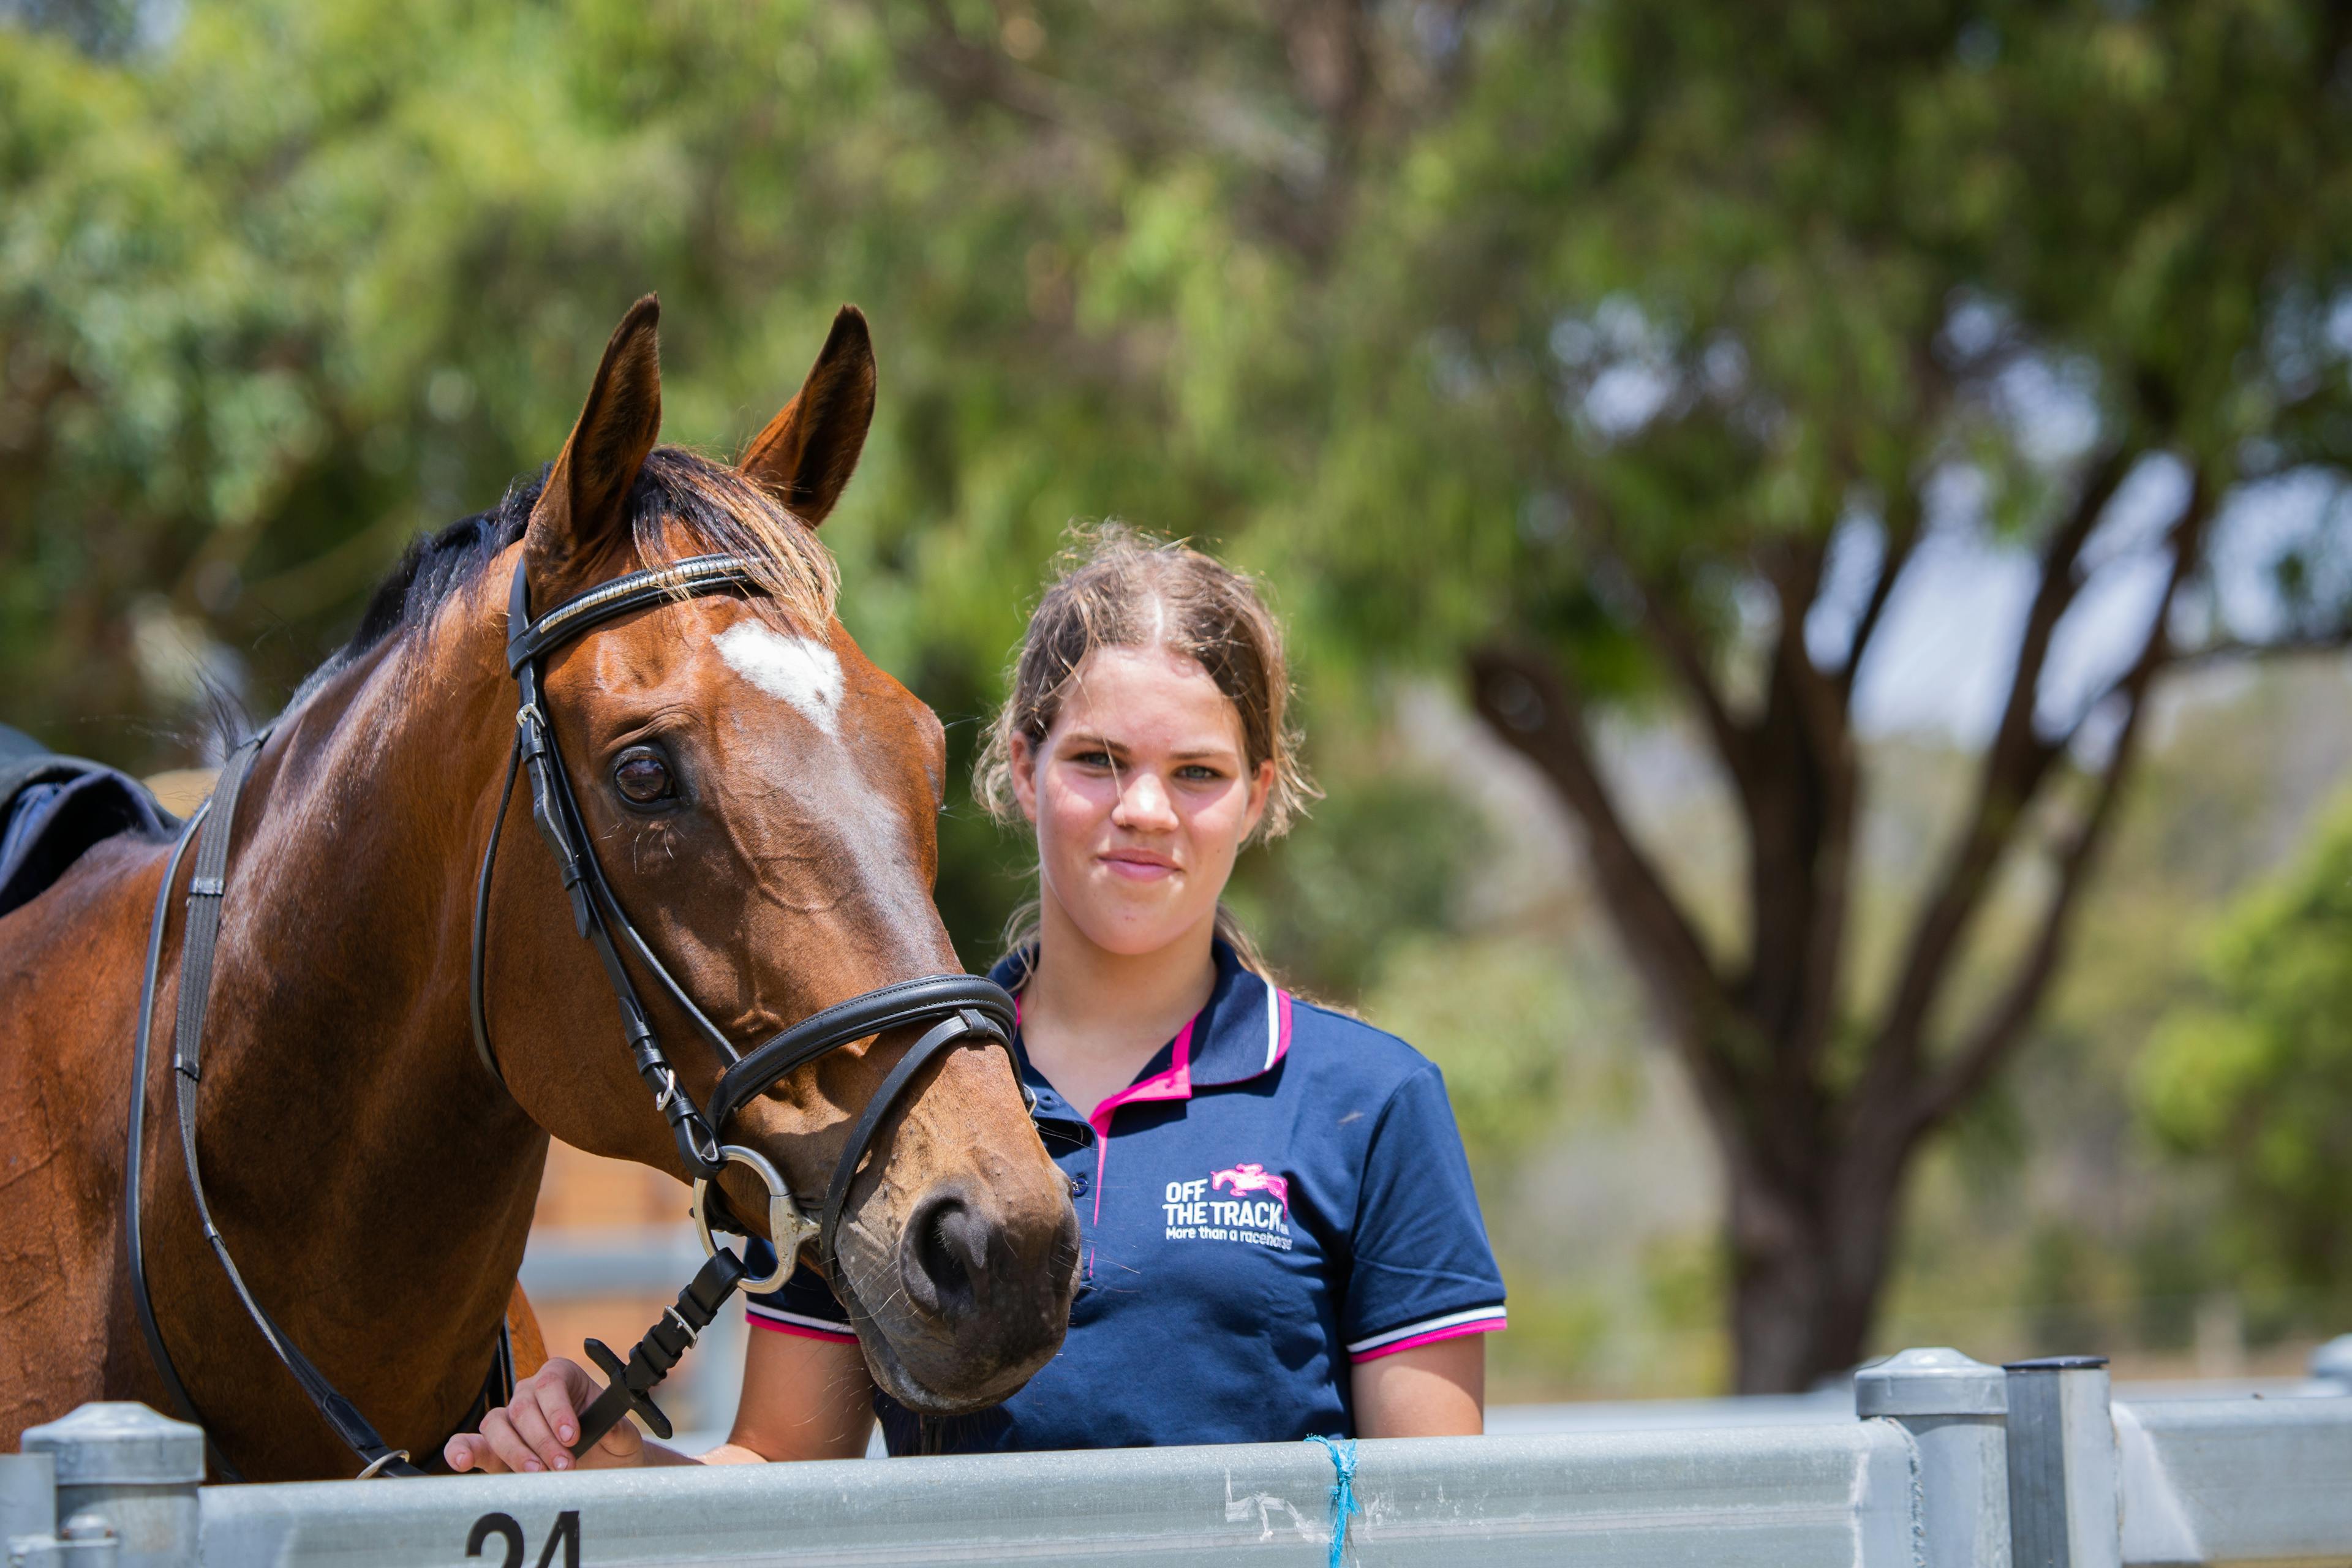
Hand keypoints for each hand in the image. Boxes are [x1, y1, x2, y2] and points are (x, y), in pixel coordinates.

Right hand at [444, 1357, 641, 1473]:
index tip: (571, 1436)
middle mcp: (530, 1391)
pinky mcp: (493, 1446)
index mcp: (562, 1376)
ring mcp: (509, 1417)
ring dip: (515, 1451)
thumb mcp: (622, 1435)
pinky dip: (463, 1450)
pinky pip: (470, 1442)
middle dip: (542, 1440)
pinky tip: (462, 1462)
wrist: (603, 1464)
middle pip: (523, 1407)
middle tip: (564, 1465)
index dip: (558, 1410)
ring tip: (536, 1474)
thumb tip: (608, 1430)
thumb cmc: (610, 1442)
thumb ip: (618, 1431)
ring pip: (496, 1424)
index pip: (551, 1384)